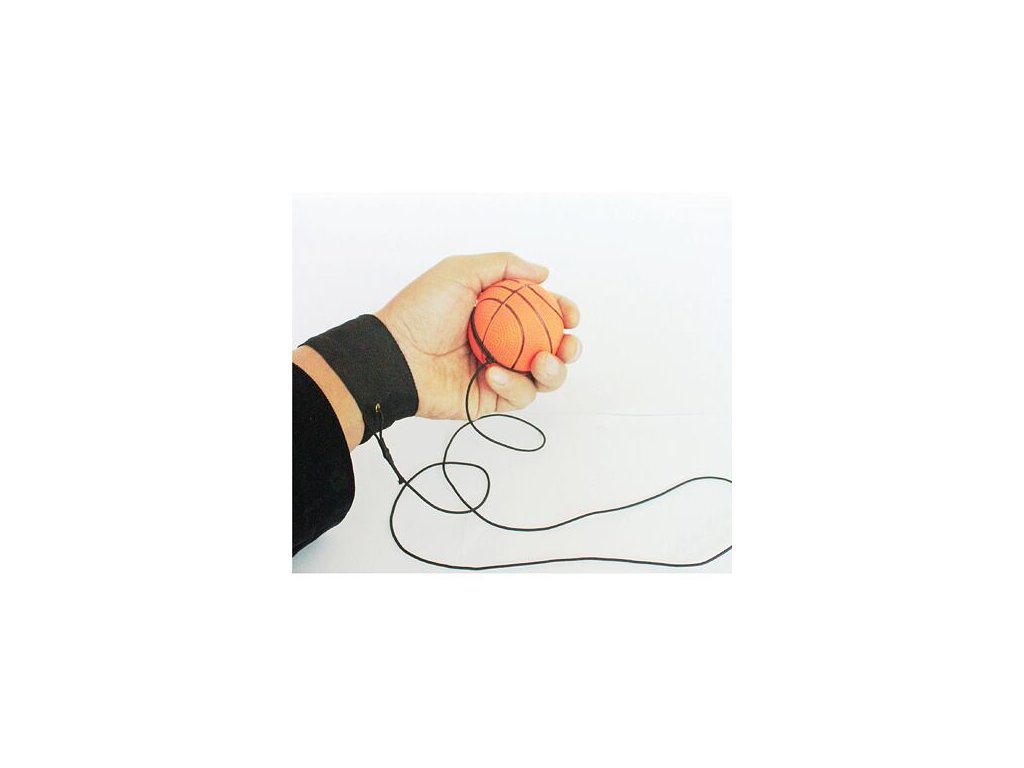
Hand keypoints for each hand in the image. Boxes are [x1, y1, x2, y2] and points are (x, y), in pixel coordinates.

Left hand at [376, 252, 581, 419]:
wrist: (395, 355)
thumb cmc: (420, 311)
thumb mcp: (460, 271)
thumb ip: (504, 266)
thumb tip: (542, 273)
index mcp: (499, 313)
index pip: (541, 313)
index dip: (562, 313)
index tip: (568, 314)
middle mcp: (503, 344)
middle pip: (551, 348)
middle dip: (569, 347)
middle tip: (566, 344)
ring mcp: (499, 373)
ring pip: (543, 378)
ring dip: (552, 370)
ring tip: (540, 362)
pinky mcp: (491, 399)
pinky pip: (519, 396)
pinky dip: (513, 384)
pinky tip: (492, 373)